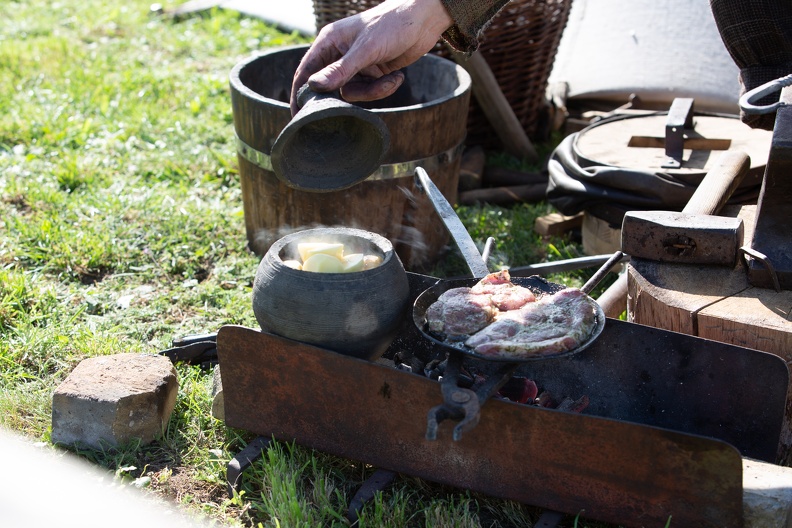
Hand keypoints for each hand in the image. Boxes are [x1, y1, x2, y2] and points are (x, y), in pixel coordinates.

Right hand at [290, 0, 452, 113]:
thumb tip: (314, 87)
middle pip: (330, 87)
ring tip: (390, 79)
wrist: (423, 21)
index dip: (300, 93)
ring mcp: (356, 65)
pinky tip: (397, 77)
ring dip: (373, 92)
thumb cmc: (391, 25)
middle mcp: (339, 54)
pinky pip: (369, 92)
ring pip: (352, 94)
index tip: (297, 117)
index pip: (306, 71)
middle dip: (345, 97)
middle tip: (348, 110)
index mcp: (329, 42)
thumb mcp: (365, 50)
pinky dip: (383, 88)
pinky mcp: (372, 73)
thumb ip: (340, 70)